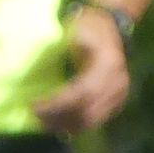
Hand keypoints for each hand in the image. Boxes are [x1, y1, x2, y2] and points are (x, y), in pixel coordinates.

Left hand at [34, 5, 130, 130]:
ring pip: (91, 120)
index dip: (56, 102)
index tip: (34, 105)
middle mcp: (117, 83)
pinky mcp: (116, 102)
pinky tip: (59, 126)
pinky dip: (77, 125)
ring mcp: (119, 95)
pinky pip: (96, 120)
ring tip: (43, 123)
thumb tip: (38, 66)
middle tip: (34, 116)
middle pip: (86, 111)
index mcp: (108, 64)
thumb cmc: (87, 27)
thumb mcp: (75, 29)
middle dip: (58, 117)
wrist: (108, 26)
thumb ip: (62, 47)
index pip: (80, 92)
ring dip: (66, 125)